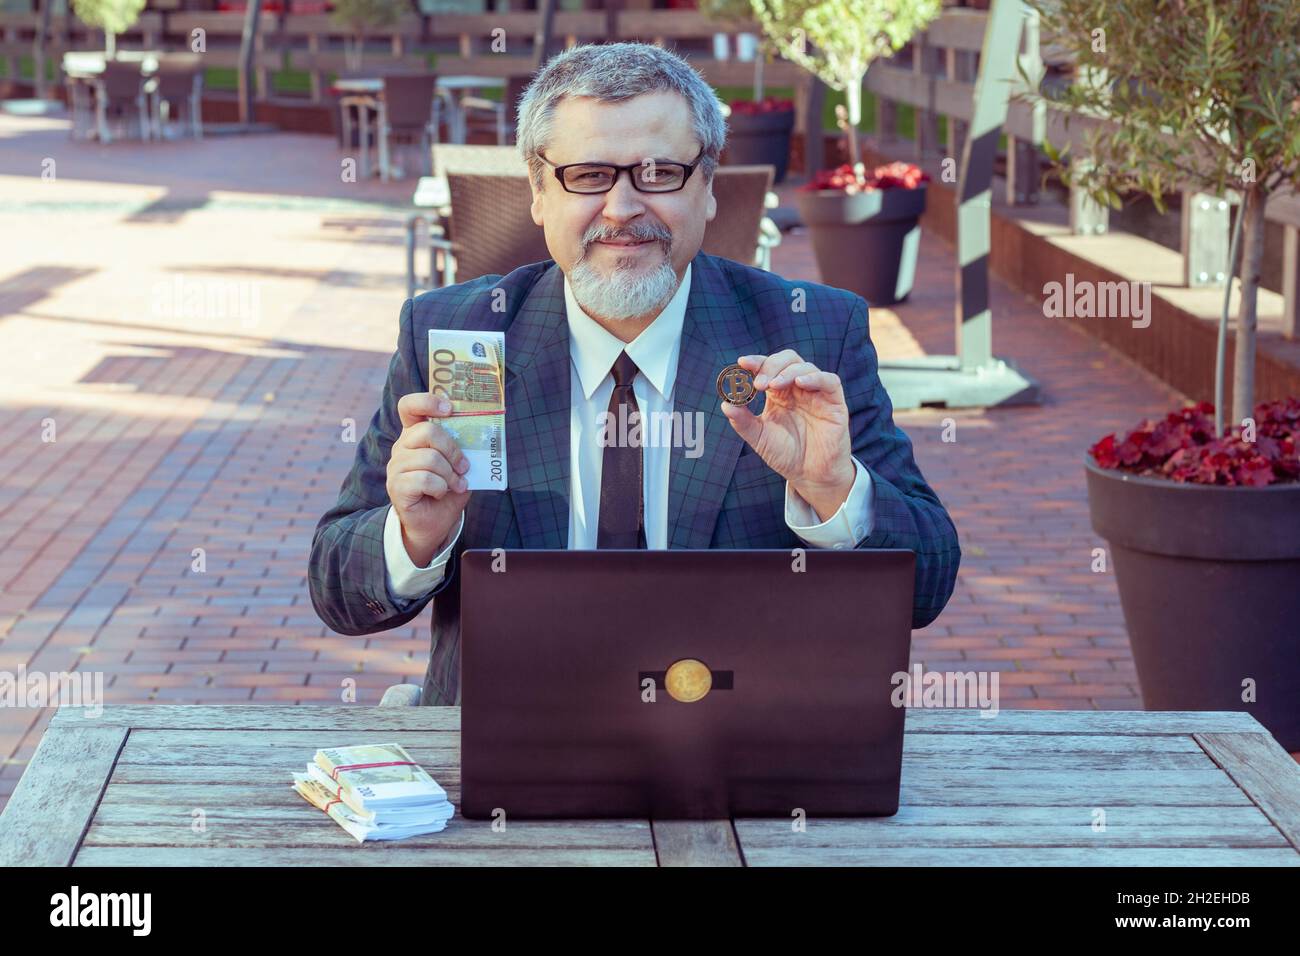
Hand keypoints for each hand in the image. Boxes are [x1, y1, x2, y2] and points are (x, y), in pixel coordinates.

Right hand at [387, 392, 471, 565]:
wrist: (433, 523)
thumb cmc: (446, 490)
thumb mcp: (459, 466)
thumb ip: (463, 450)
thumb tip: (480, 437)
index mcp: (415, 435)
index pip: (409, 406)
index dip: (427, 401)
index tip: (450, 409)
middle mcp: (401, 447)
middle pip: (426, 432)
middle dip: (453, 450)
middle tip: (464, 466)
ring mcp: (396, 467)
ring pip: (428, 458)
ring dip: (449, 474)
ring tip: (456, 484)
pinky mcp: (396, 486)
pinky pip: (424, 479)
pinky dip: (440, 487)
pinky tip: (440, 494)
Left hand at [721, 350, 855, 521]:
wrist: (809, 475)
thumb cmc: (786, 454)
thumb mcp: (759, 438)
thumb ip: (742, 421)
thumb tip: (725, 404)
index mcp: (779, 393)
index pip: (768, 368)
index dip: (756, 362)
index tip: (742, 363)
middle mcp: (797, 389)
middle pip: (787, 360)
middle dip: (770, 366)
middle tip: (758, 383)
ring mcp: (816, 393)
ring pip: (805, 367)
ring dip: (787, 372)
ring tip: (773, 385)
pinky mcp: (834, 402)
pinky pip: (830, 381)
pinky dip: (815, 377)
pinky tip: (800, 383)